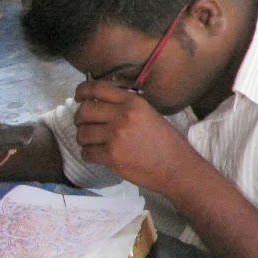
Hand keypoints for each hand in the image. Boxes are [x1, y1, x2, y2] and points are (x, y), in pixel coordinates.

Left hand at [72, 81, 198, 192]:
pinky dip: (89, 155)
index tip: (80, 97)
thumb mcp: (150, 115)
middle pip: (84, 111)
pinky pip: (87, 153)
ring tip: (94, 144)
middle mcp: (122, 116)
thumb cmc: (168, 143)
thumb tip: (101, 105)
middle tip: (84, 125)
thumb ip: (127, 108)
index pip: (97, 88)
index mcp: (133, 102)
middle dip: (80, 119)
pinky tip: (98, 156)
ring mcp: (115, 136)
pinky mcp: (111, 156)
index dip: (83, 91)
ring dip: (84, 139)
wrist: (177, 168)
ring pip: (82, 133)